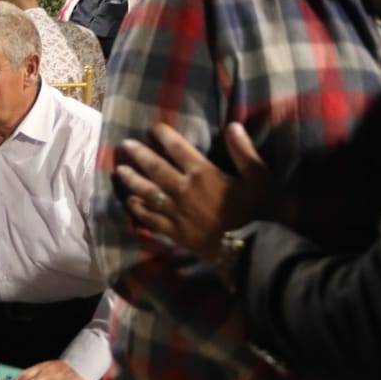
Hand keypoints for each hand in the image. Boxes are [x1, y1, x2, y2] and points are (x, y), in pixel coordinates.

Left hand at [116, 121, 269, 260]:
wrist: (253, 253)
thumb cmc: (260, 213)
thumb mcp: (260, 178)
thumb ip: (244, 151)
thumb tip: (232, 125)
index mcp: (203, 174)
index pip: (178, 149)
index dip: (164, 136)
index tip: (153, 127)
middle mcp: (184, 190)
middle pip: (156, 168)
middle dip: (139, 154)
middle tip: (125, 144)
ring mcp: (177, 213)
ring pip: (148, 193)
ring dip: (132, 180)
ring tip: (120, 170)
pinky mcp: (176, 233)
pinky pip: (152, 219)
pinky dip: (140, 210)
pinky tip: (130, 203)